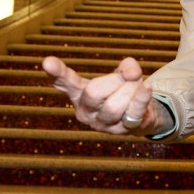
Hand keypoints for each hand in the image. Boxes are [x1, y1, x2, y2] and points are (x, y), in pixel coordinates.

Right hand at [42, 55, 166, 135]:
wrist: (141, 114)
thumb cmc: (125, 90)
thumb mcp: (124, 71)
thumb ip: (127, 66)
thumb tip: (132, 73)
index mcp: (79, 92)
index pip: (64, 82)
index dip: (57, 72)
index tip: (47, 61)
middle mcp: (85, 111)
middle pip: (93, 93)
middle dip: (116, 80)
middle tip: (129, 77)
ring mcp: (102, 125)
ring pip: (113, 107)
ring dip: (131, 90)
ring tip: (138, 87)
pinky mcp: (121, 131)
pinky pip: (131, 113)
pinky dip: (141, 98)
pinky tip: (146, 87)